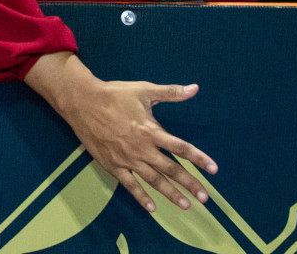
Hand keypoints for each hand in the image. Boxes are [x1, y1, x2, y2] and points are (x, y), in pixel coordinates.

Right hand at [26, 52, 215, 212]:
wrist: (82, 102)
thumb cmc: (114, 94)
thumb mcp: (143, 90)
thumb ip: (170, 92)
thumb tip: (195, 88)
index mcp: (151, 131)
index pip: (180, 148)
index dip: (199, 158)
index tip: (214, 169)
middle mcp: (142, 149)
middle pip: (170, 169)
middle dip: (189, 184)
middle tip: (205, 198)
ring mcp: (127, 159)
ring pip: (153, 180)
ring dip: (170, 194)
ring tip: (185, 205)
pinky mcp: (113, 165)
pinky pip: (130, 185)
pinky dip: (141, 197)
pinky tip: (152, 208)